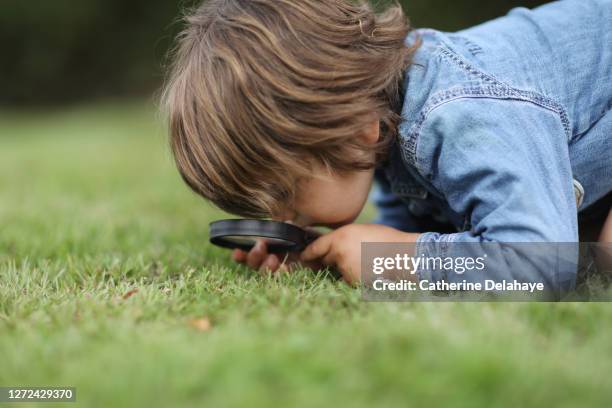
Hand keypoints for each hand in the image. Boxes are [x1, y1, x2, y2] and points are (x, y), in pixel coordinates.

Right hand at [232, 238, 323, 274]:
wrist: (327, 250)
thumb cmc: (311, 239)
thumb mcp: (299, 232)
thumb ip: (288, 229)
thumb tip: (284, 223)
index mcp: (269, 250)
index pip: (250, 254)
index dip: (241, 255)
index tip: (236, 252)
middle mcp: (271, 262)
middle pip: (254, 265)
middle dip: (253, 257)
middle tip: (261, 247)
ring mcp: (281, 271)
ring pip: (265, 273)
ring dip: (265, 266)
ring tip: (273, 259)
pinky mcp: (292, 277)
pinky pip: (281, 278)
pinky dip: (280, 274)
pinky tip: (284, 268)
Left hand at [300, 224, 420, 284]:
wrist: (404, 255)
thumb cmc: (386, 240)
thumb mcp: (360, 230)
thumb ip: (342, 237)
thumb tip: (329, 245)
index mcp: (340, 236)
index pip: (317, 246)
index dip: (309, 252)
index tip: (303, 255)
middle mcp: (339, 252)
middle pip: (326, 259)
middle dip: (331, 259)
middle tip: (348, 256)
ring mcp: (345, 268)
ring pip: (337, 270)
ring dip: (344, 268)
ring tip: (365, 261)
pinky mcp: (354, 282)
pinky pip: (347, 280)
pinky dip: (353, 278)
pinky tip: (368, 270)